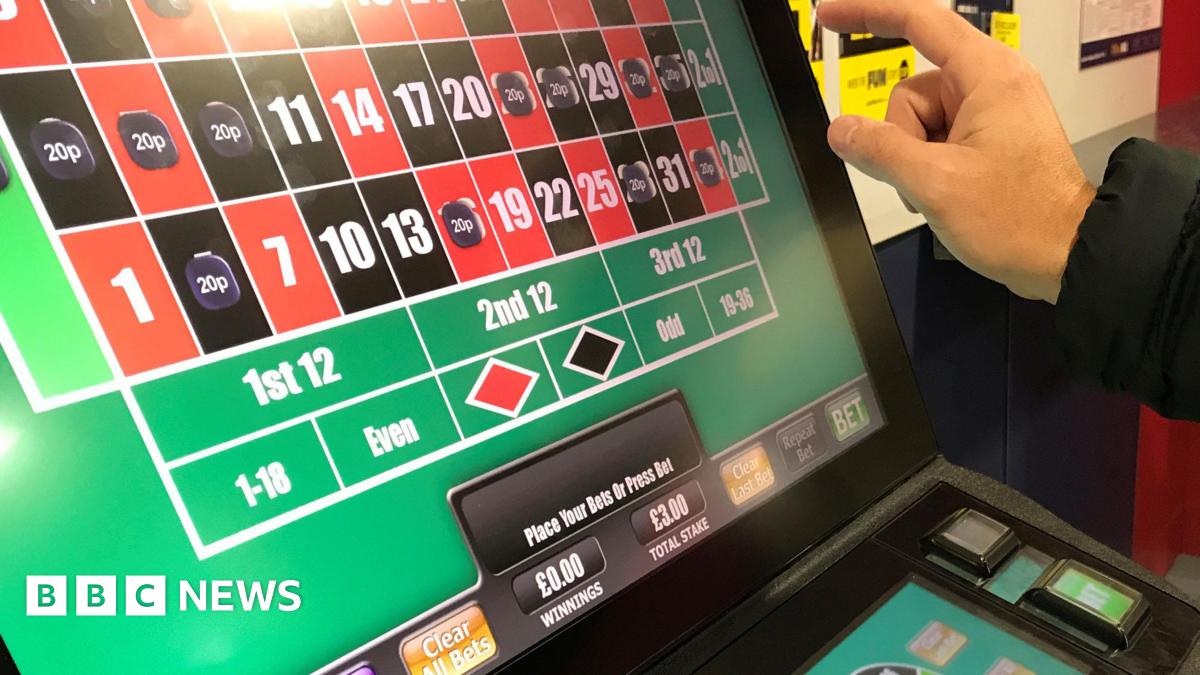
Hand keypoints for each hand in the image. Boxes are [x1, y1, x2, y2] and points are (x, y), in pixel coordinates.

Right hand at [817, 0, 1095, 302]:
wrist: (1067, 255)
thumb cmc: (1016, 217)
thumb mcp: (934, 184)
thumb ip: (879, 150)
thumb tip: (839, 129)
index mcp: (988, 75)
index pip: (919, 21)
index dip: (869, 13)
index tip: (829, 15)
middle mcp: (993, 82)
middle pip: (911, 90)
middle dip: (901, 137)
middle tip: (923, 179)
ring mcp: (994, 109)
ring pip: (920, 120)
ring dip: (914, 159)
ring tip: (940, 192)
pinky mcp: (993, 134)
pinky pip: (938, 137)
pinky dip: (930, 164)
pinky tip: (947, 192)